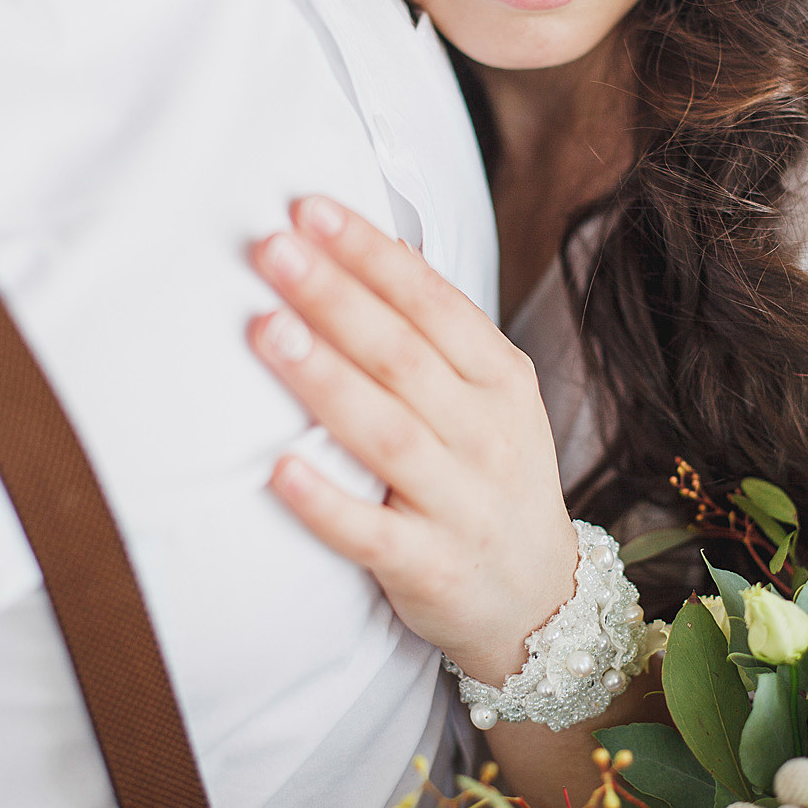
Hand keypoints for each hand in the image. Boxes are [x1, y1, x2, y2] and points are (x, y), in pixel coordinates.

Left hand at [249, 196, 577, 685]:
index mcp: (501, 381)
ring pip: (387, 434)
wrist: (540, 599)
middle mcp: (487, 436)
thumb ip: (439, 329)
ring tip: (267, 330)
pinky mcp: (429, 568)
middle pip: (403, 356)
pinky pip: (372, 534)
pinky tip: (278, 470)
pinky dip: (327, 504)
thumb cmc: (492, 478)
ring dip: (325, 381)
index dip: (371, 255)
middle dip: (335, 297)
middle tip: (273, 248)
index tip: (309, 209)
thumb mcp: (492, 396)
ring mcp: (461, 503)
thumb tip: (382, 240)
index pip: (433, 303)